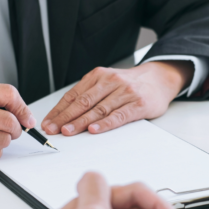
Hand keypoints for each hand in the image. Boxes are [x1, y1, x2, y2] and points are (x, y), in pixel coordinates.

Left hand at [41, 61, 192, 135]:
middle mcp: (110, 82)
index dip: (59, 110)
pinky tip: (94, 130)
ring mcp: (125, 92)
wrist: (159, 79)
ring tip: (68, 132)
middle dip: (65, 117)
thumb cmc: (130, 85)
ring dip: (81, 122)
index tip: (48, 122)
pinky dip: (105, 124)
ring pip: (98, 109)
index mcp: (99, 76)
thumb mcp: (107, 82)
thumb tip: (65, 114)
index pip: (74, 95)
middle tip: (53, 129)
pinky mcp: (138, 104)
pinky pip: (119, 115)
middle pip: (83, 102)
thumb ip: (90, 94)